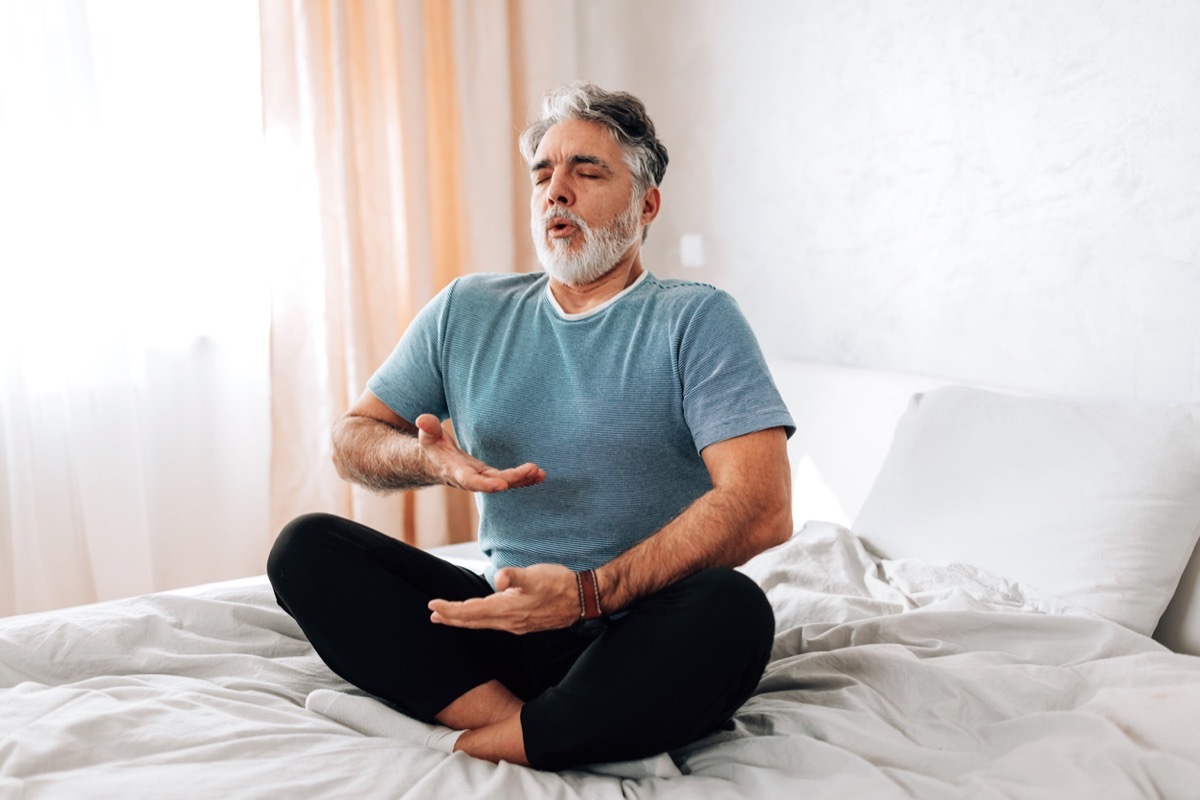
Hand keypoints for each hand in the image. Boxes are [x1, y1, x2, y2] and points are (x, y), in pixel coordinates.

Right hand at [415, 414, 544, 492]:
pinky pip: (510, 480)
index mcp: (455, 471)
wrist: (434, 463)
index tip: (501, 485)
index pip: (470, 480)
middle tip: (531, 471)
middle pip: (493, 482)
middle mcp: (471, 478)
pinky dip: (525, 479)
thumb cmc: (432, 447)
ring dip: (523, 480)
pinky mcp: (491, 476)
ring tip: (539, 473)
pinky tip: (541, 475)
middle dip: (513, 479)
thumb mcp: (427, 436)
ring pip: (504, 483)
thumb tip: (423, 419)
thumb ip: (427, 428)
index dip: (485, 484)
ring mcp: (482, 478)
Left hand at [428, 564, 579, 634]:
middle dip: (451, 618)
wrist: (582, 600)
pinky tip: (482, 617)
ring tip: (450, 617)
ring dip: (464, 620)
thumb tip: (498, 577)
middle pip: (473, 621)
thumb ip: (515, 576)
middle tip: (433, 615)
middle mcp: (509, 621)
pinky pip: (495, 624)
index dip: (450, 610)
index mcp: (506, 609)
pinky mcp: (524, 623)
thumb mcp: (536, 575)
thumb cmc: (559, 584)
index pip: (470, 612)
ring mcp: (517, 625)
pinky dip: (480, 620)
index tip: (432, 606)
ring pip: (483, 624)